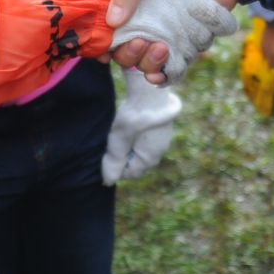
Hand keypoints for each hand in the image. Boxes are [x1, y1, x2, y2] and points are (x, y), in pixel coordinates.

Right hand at [94, 0, 171, 80]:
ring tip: (162, 49)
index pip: (108, 32)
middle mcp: (143, 24)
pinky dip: (164, 75)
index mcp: (129, 5)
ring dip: (149, 64)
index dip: (103, 45)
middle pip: (125, 53)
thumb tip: (112, 21)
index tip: (104, 52)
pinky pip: (169, 69)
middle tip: (142, 43)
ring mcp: (163, 36)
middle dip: (129, 54)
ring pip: (145, 64)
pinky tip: (162, 73)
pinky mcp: (183, 46)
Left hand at [101, 68, 182, 183]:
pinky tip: (132, 122)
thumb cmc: (133, 118)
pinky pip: (148, 137)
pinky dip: (139, 134)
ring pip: (143, 148)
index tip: (110, 151)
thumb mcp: (118, 142)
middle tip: (115, 140)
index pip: (131, 173)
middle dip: (126, 155)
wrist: (150, 90)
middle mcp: (161, 150)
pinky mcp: (164, 124)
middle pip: (139, 162)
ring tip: (123, 130)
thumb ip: (113, 162)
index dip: (118, 165)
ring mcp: (164, 137)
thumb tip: (108, 182)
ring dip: (132, 143)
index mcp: (150, 159)